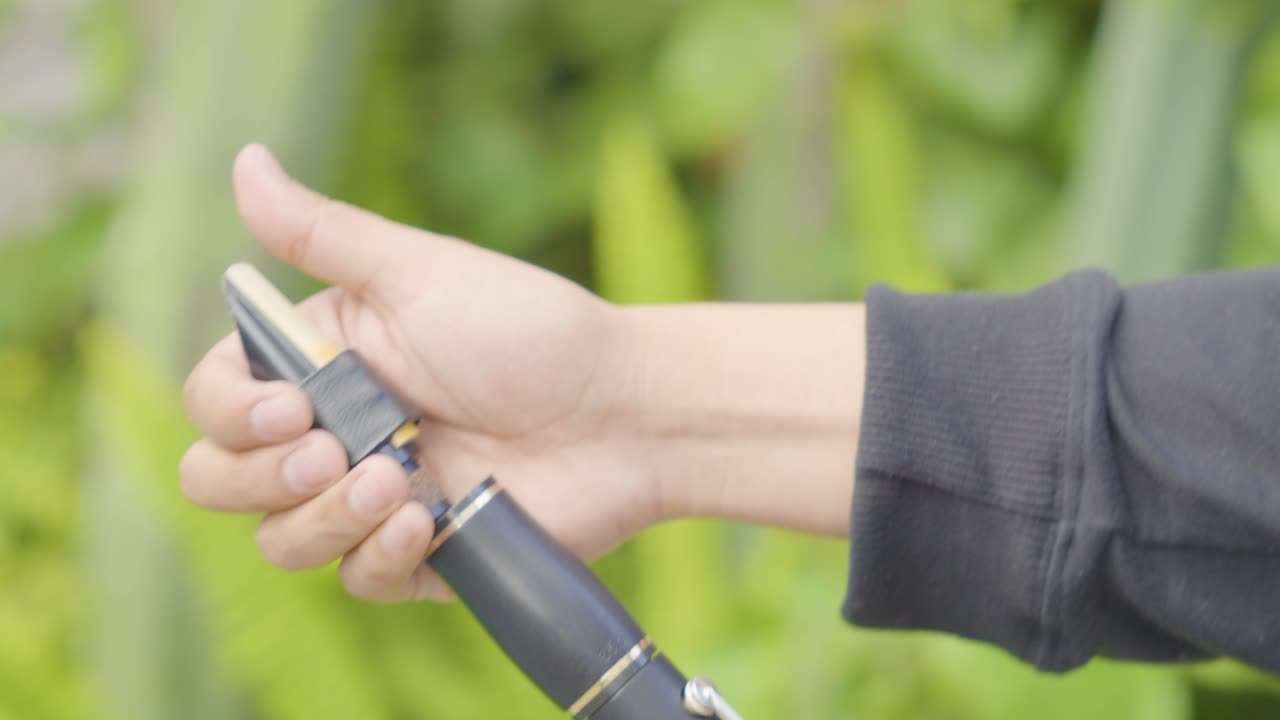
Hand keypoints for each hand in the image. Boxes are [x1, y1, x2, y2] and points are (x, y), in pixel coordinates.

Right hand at [181, 144, 652, 601]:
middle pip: (221, 481)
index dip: (232, 416)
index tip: (292, 411)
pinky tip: (426, 524)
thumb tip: (243, 159)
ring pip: (281, 541)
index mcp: (320, 364)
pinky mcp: (418, 555)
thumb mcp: (419, 272)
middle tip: (333, 450)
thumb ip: (322, 234)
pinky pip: (357, 580)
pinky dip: (378, 557)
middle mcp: (334, 434)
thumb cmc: (528, 328)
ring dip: (324, 518)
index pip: (217, 403)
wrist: (622, 410)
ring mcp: (371, 500)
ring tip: (399, 482)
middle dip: (259, 477)